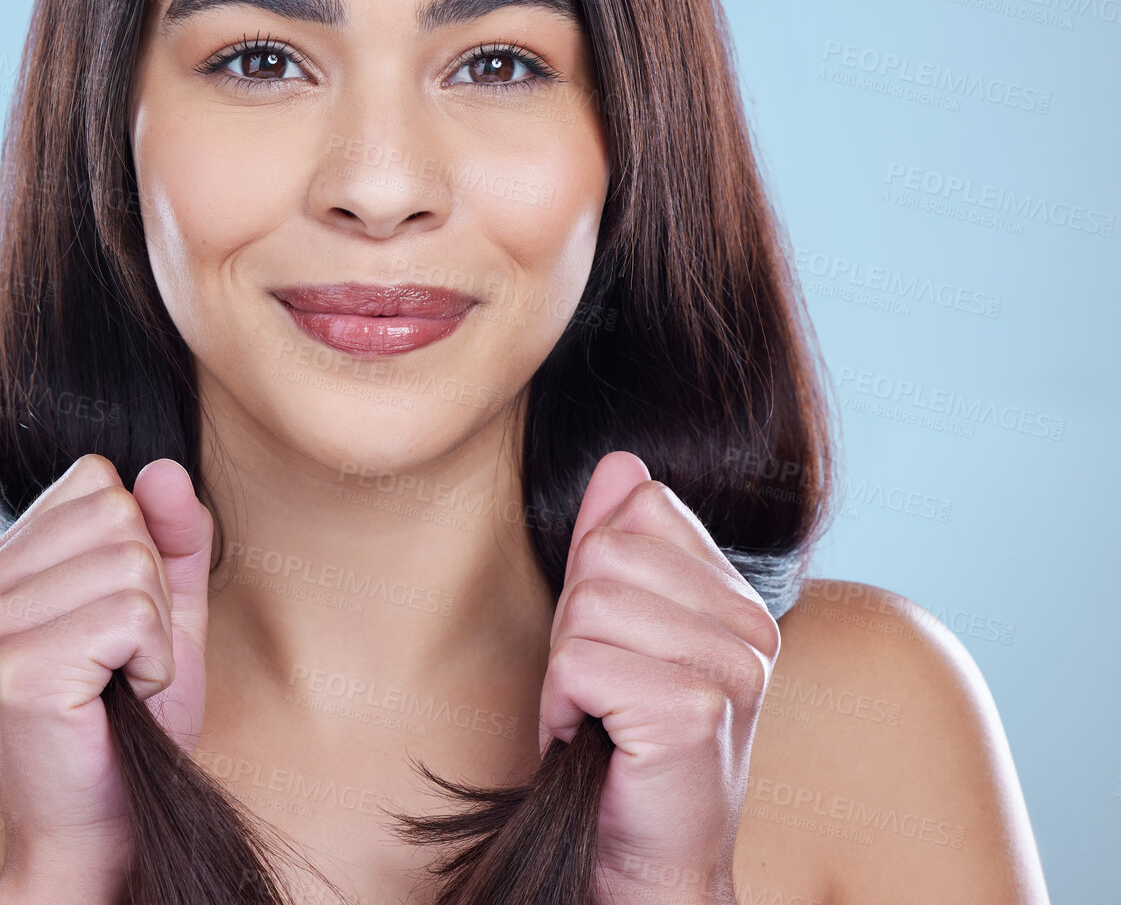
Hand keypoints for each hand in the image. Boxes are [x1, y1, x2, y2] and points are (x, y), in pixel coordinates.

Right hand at [0, 454, 213, 900]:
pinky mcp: (15, 668)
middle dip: (152, 588)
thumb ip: (171, 534)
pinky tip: (119, 699)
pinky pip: (133, 615)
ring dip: (156, 630)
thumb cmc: (130, 719)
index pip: (95, 481)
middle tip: (124, 658)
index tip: (117, 621)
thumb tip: (162, 467)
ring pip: (131, 562)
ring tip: (119, 681)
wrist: (102, 827)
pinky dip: (153, 661)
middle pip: (117, 513)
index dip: (138, 546)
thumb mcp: (166, 608)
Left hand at [537, 452, 778, 904]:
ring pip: (587, 604)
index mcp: (740, 600)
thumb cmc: (624, 744)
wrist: (645, 858)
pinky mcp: (695, 710)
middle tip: (599, 687)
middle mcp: (753, 627)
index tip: (613, 642)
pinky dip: (562, 705)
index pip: (640, 507)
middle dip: (575, 622)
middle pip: (606, 551)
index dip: (597, 570)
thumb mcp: (616, 627)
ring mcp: (733, 668)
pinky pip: (577, 662)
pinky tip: (597, 739)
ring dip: (566, 667)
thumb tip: (622, 459)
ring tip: (600, 715)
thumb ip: (618, 543)